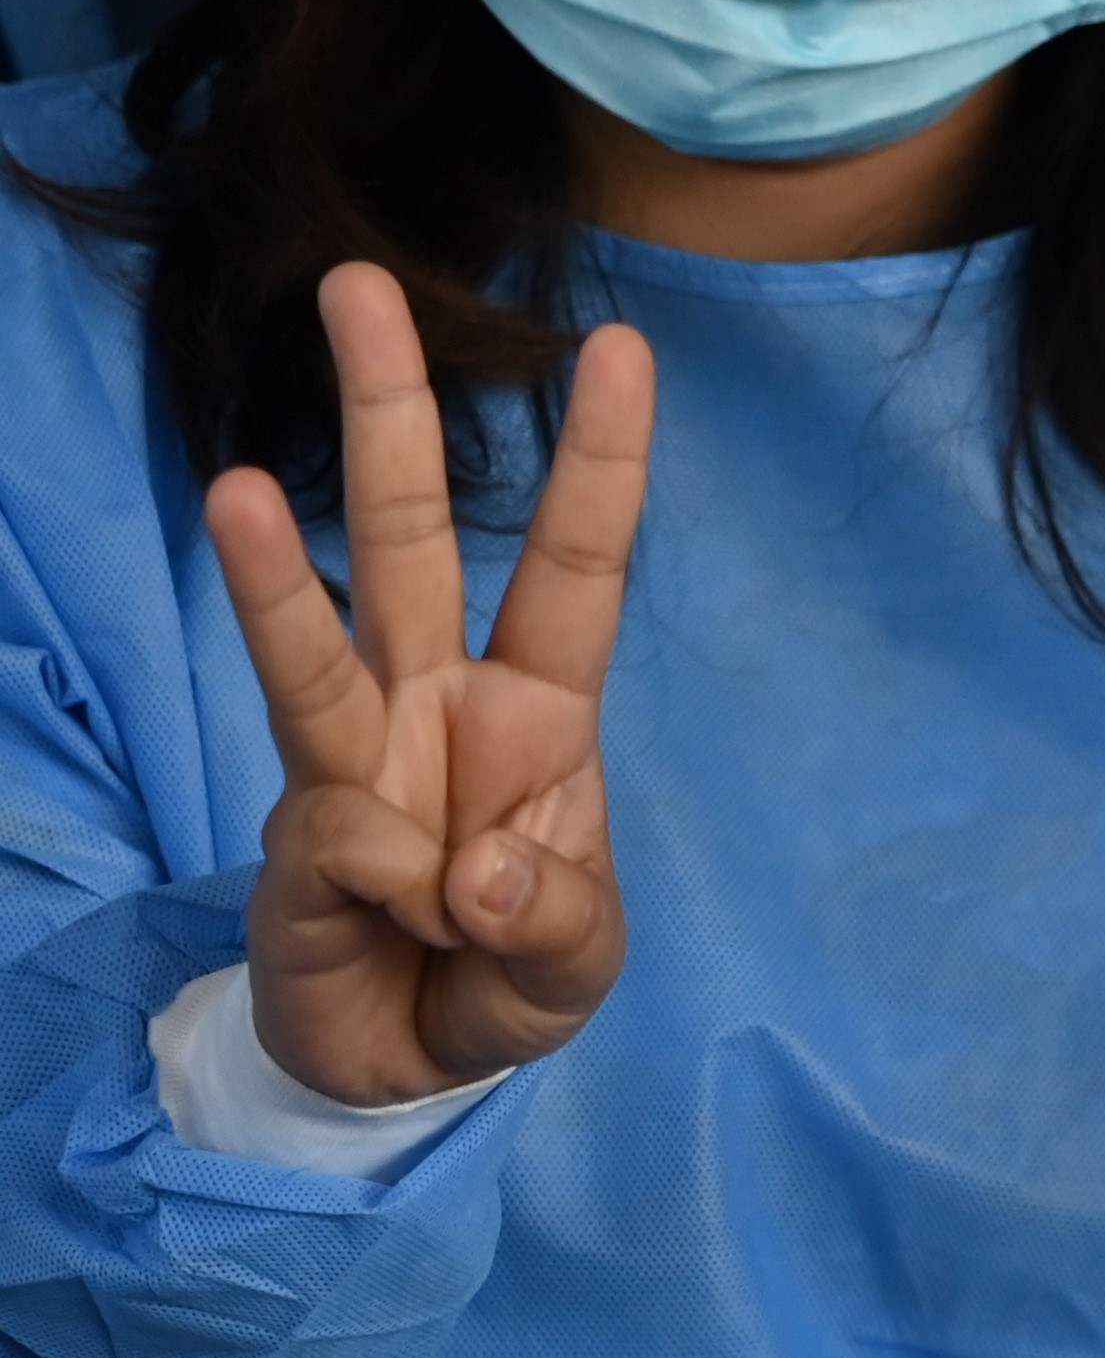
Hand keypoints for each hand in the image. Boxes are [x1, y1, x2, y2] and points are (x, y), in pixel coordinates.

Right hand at [209, 264, 649, 1102]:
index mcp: (539, 711)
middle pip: (409, 535)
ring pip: (314, 639)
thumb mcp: (573, 966)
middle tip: (357, 281)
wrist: (399, 1075)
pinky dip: (379, 893)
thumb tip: (466, 871)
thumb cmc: (500, 981)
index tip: (618, 348)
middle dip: (387, 410)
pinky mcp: (293, 829)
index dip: (598, 462)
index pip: (576, 564)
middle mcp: (435, 701)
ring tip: (232, 489)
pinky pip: (339, 839)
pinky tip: (387, 927)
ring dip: (269, 572)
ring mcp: (353, 756)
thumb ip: (549, 919)